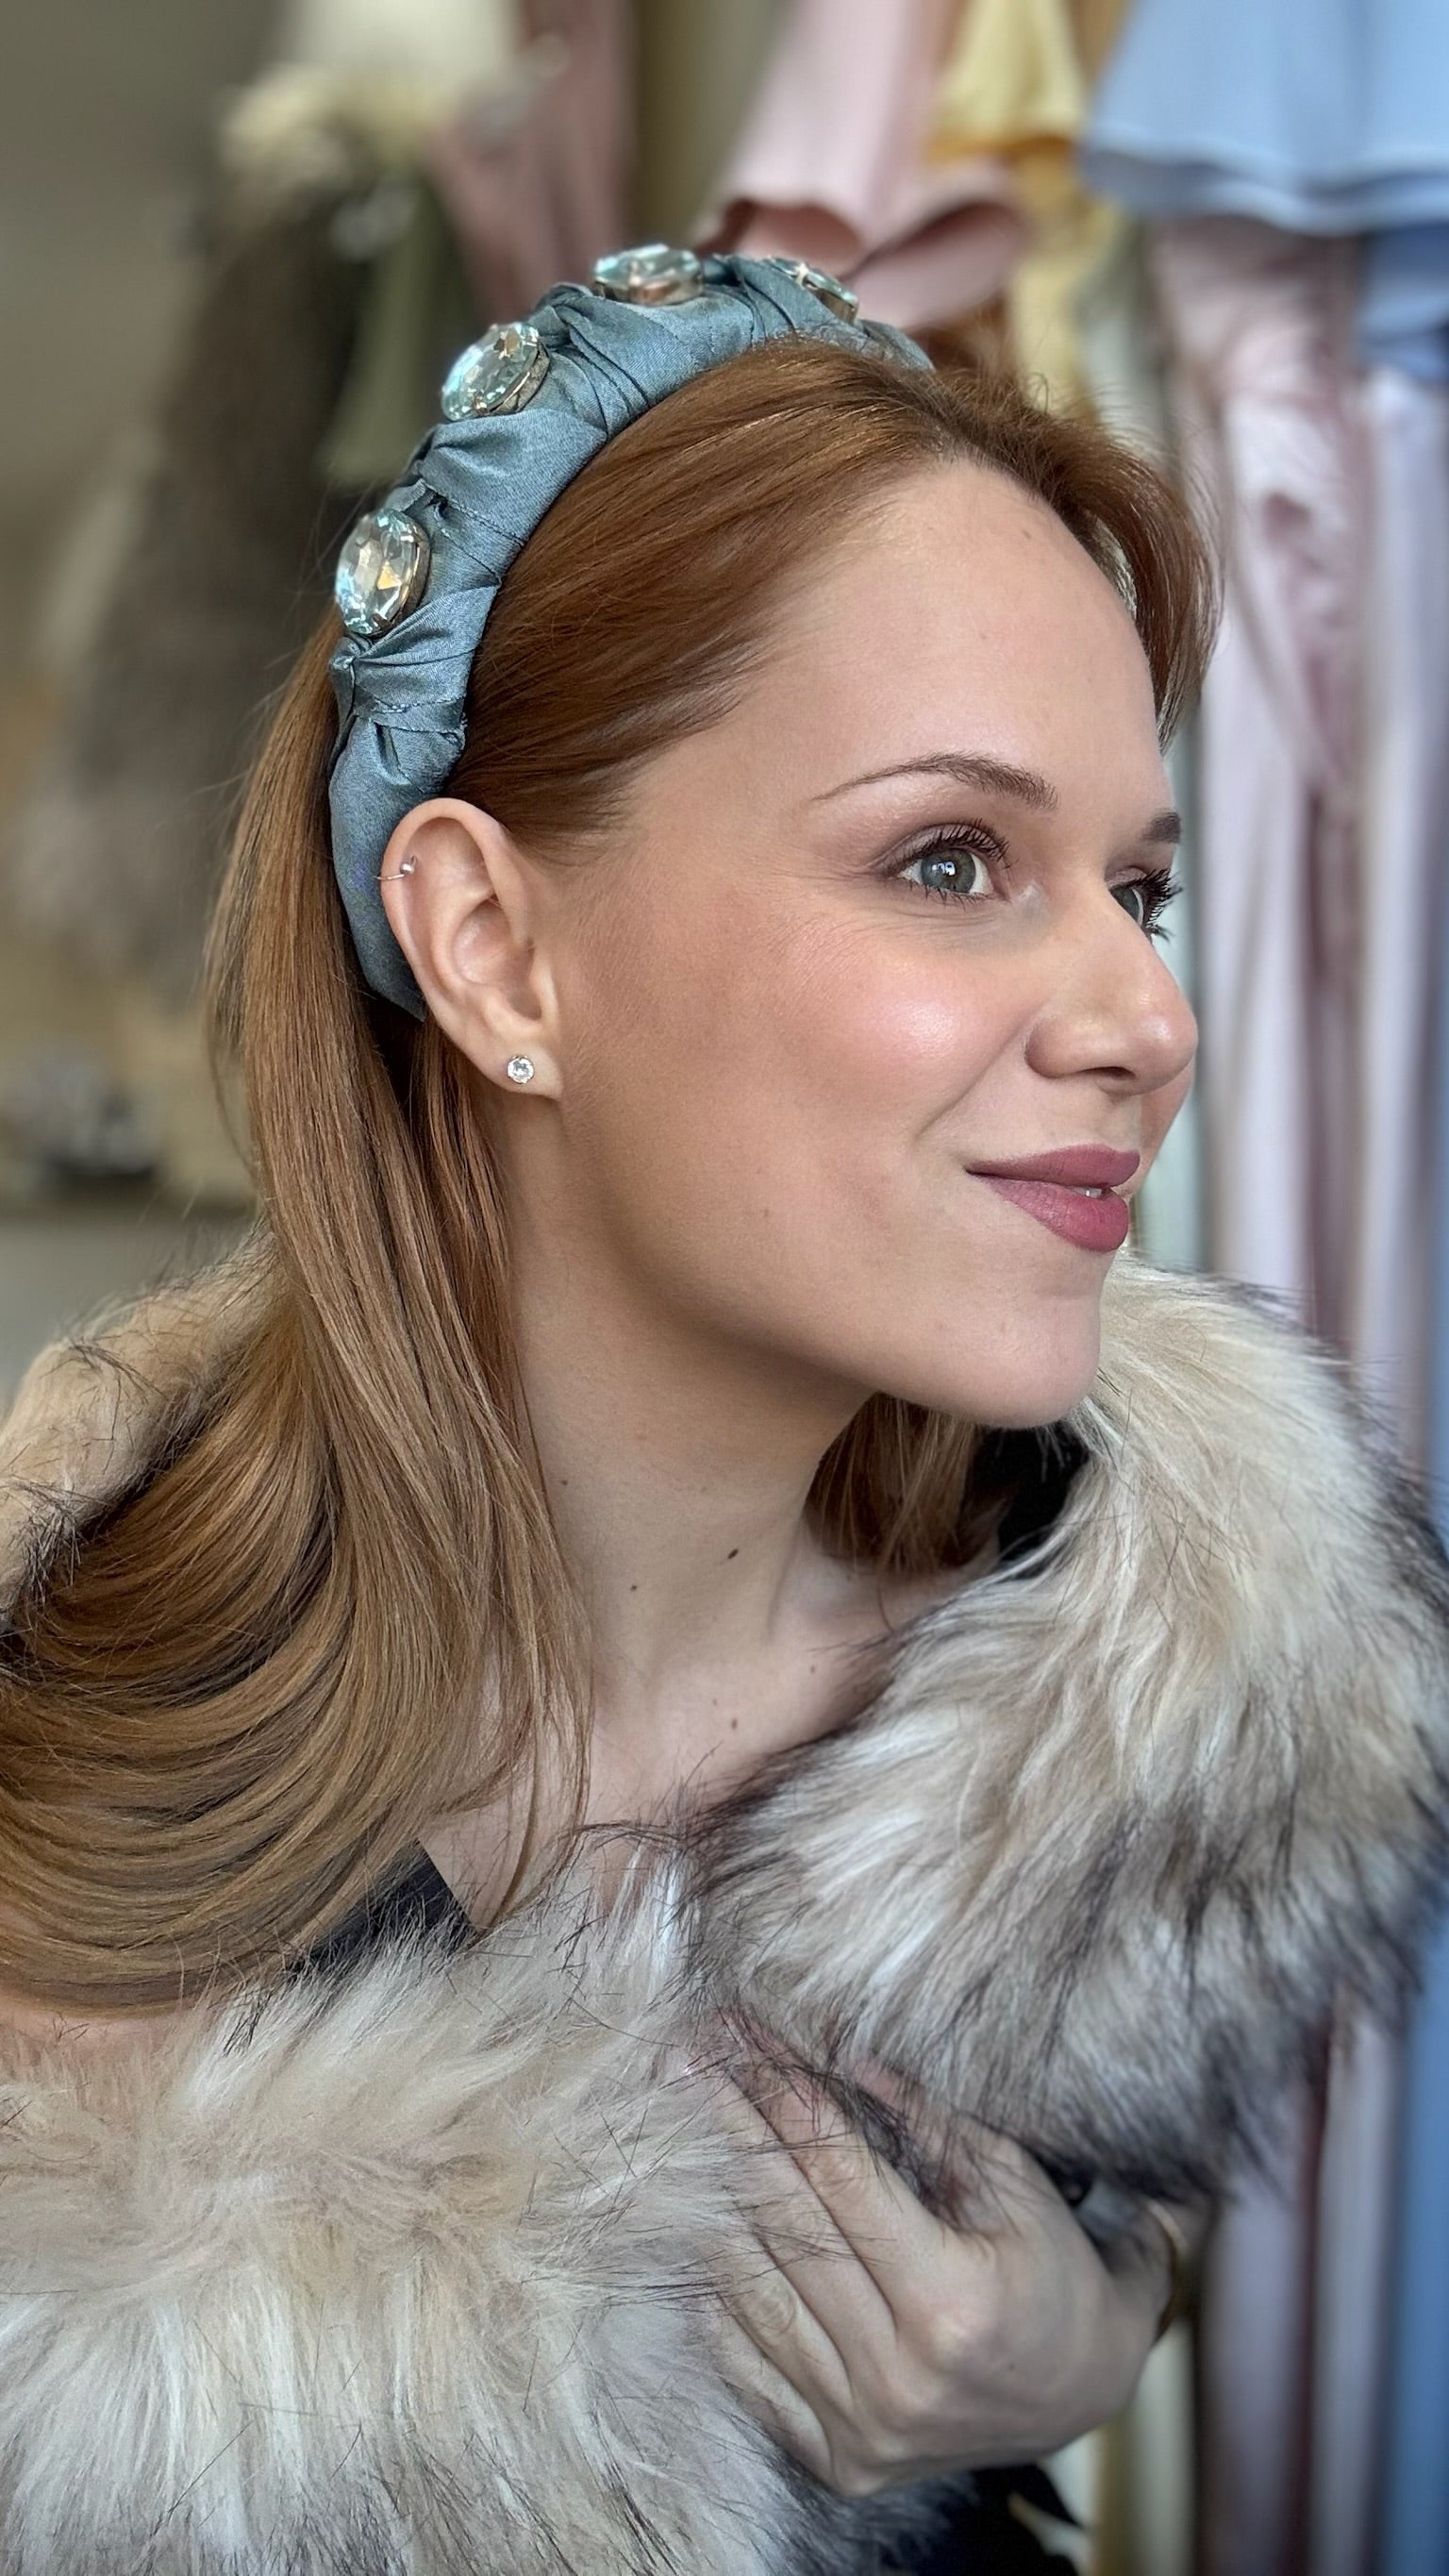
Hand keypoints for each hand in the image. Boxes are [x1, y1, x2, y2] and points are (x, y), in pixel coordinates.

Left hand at [715, 2059, 1173, 2499]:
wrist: (1086, 2395)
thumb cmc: (1054, 2272)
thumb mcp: (1013, 2185)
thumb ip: (927, 2122)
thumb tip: (843, 2053)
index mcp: (953, 2305)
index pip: (841, 2178)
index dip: (787, 2098)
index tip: (744, 2037)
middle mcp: (901, 2379)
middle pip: (787, 2227)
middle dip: (730, 2127)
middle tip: (683, 2058)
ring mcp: (863, 2430)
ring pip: (754, 2295)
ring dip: (707, 2201)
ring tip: (672, 2129)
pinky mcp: (839, 2463)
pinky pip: (748, 2369)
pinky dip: (717, 2294)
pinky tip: (694, 2229)